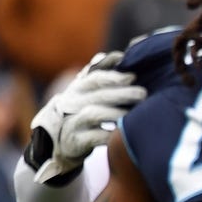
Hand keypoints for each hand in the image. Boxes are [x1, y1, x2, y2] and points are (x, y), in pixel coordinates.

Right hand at [27, 51, 146, 182]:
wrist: (59, 145)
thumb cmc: (81, 114)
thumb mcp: (86, 94)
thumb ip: (99, 76)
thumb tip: (114, 55)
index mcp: (78, 89)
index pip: (94, 78)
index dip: (112, 76)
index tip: (132, 76)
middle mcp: (72, 103)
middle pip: (97, 95)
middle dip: (122, 93)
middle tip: (143, 93)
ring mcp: (72, 122)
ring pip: (94, 114)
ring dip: (116, 113)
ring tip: (134, 114)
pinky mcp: (75, 142)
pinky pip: (95, 137)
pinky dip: (109, 135)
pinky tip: (122, 134)